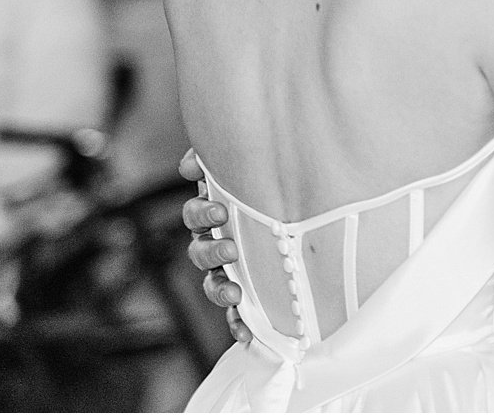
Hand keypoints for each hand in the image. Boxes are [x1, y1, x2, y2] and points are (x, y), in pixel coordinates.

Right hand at [178, 148, 252, 343]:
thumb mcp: (247, 165)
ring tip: (234, 292)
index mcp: (216, 214)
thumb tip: (190, 163)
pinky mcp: (247, 294)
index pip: (195, 215)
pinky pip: (235, 312)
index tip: (219, 212)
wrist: (303, 206)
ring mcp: (230, 270)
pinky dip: (236, 322)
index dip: (201, 215)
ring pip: (213, 283)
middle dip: (211, 252)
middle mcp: (218, 243)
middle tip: (230, 248)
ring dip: (220, 289)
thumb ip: (218, 161)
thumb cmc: (271, 184)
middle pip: (199, 252)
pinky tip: (245, 331)